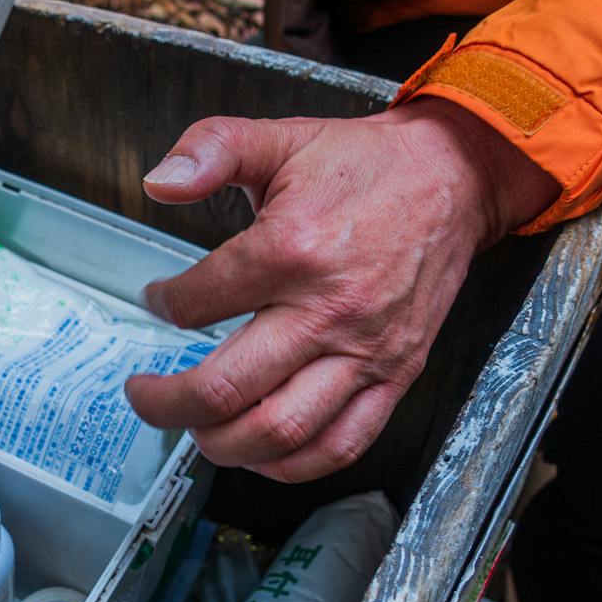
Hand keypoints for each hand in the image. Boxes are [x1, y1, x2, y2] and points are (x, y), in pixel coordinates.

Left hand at [125, 97, 557, 481]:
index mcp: (293, 250)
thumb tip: (158, 182)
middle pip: (226, 389)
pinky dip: (289, 464)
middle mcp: (329, 311)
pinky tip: (257, 451)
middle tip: (146, 395)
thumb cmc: (367, 166)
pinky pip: (339, 444)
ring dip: (220, 444)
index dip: (163, 306)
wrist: (455, 179)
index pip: (199, 303)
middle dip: (167, 404)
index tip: (159, 302)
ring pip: (278, 431)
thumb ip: (211, 149)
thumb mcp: (280, 138)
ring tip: (194, 427)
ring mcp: (365, 352)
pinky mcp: (396, 375)